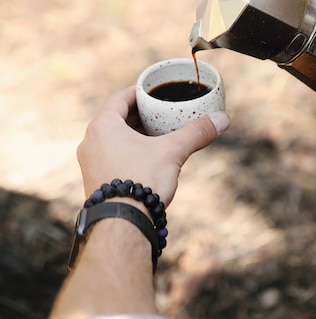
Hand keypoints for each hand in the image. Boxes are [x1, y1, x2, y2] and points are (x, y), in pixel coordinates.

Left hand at [77, 85, 229, 205]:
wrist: (122, 225)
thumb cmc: (142, 181)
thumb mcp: (172, 152)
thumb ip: (196, 133)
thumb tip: (223, 119)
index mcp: (102, 127)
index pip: (120, 99)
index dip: (138, 93)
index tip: (153, 93)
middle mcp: (90, 142)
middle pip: (116, 119)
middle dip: (139, 116)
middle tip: (160, 113)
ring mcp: (89, 164)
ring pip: (113, 140)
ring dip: (133, 135)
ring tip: (157, 136)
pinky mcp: (95, 182)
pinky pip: (111, 157)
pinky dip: (128, 153)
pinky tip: (146, 160)